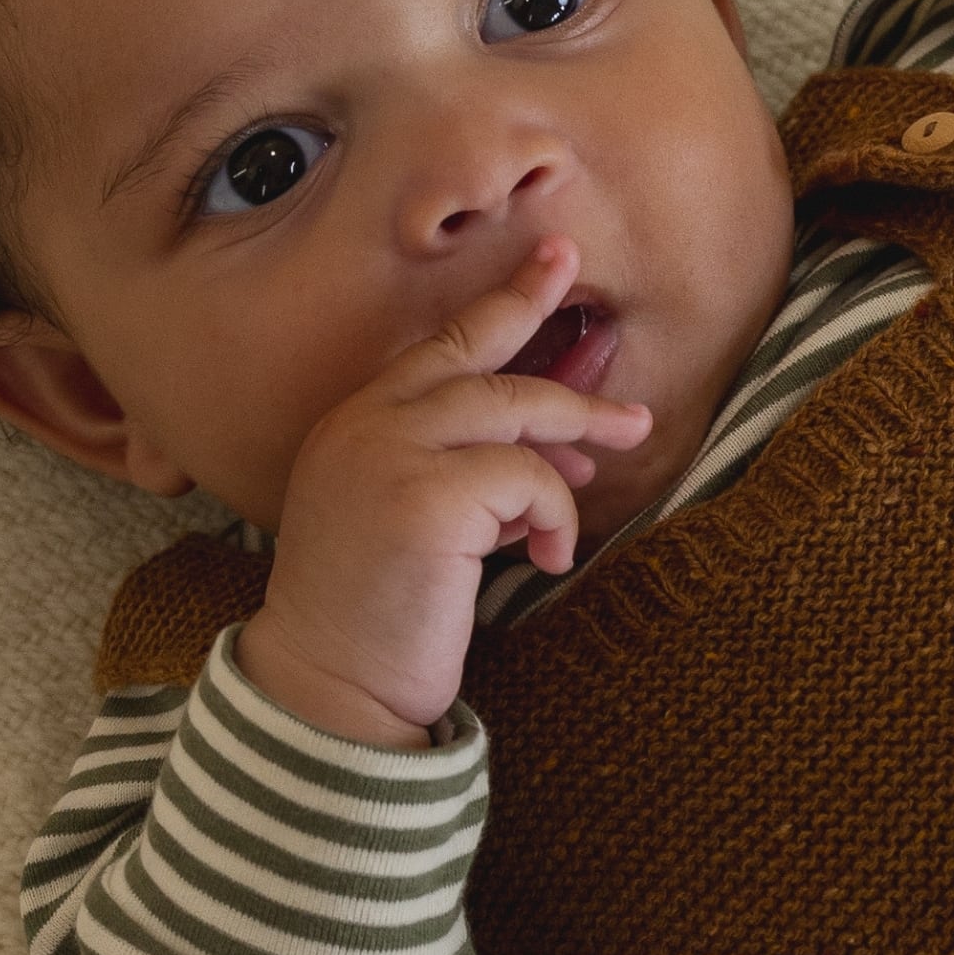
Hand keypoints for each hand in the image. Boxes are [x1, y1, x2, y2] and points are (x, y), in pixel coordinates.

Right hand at [236, 239, 650, 746]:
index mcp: (350, 426)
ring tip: (624, 451)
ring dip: (577, 436)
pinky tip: (549, 558)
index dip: (504, 303)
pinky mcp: (427, 498)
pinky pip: (528, 476)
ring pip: (514, 411)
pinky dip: (556, 512)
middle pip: (480, 363)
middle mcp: (362, 426)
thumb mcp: (415, 527)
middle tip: (625, 378)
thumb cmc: (375, 623)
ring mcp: (389, 455)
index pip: (437, 349)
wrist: (328, 693)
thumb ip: (466, 474)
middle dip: (564, 365)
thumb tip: (560, 450)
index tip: (556, 262)